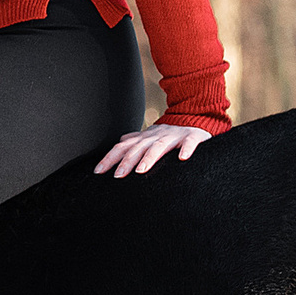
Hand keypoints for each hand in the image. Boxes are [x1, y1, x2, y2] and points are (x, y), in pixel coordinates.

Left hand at [93, 123, 209, 178]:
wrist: (197, 119)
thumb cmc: (170, 134)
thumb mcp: (151, 136)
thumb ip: (135, 140)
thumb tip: (119, 143)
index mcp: (145, 137)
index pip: (123, 147)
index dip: (110, 158)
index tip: (98, 171)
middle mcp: (157, 135)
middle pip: (139, 147)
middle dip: (127, 161)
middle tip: (118, 176)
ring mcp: (175, 136)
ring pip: (160, 146)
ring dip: (149, 157)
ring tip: (141, 170)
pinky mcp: (193, 137)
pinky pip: (190, 143)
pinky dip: (187, 150)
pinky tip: (182, 159)